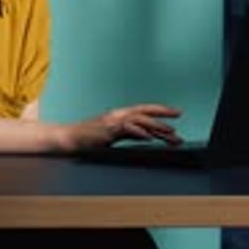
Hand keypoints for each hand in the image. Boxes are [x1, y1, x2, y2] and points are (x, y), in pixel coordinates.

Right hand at [63, 104, 182, 151]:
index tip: (175, 113)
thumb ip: (131, 134)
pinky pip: (127, 128)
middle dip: (163, 112)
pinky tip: (149, 136)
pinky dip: (139, 132)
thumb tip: (148, 135)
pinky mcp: (107, 130)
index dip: (160, 110)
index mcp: (120, 115)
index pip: (144, 110)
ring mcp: (113, 121)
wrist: (69, 139)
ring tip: (171, 132)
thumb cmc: (89, 139)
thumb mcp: (115, 136)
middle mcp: (118, 114)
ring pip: (140, 119)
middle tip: (179, 114)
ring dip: (157, 125)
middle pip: (145, 110)